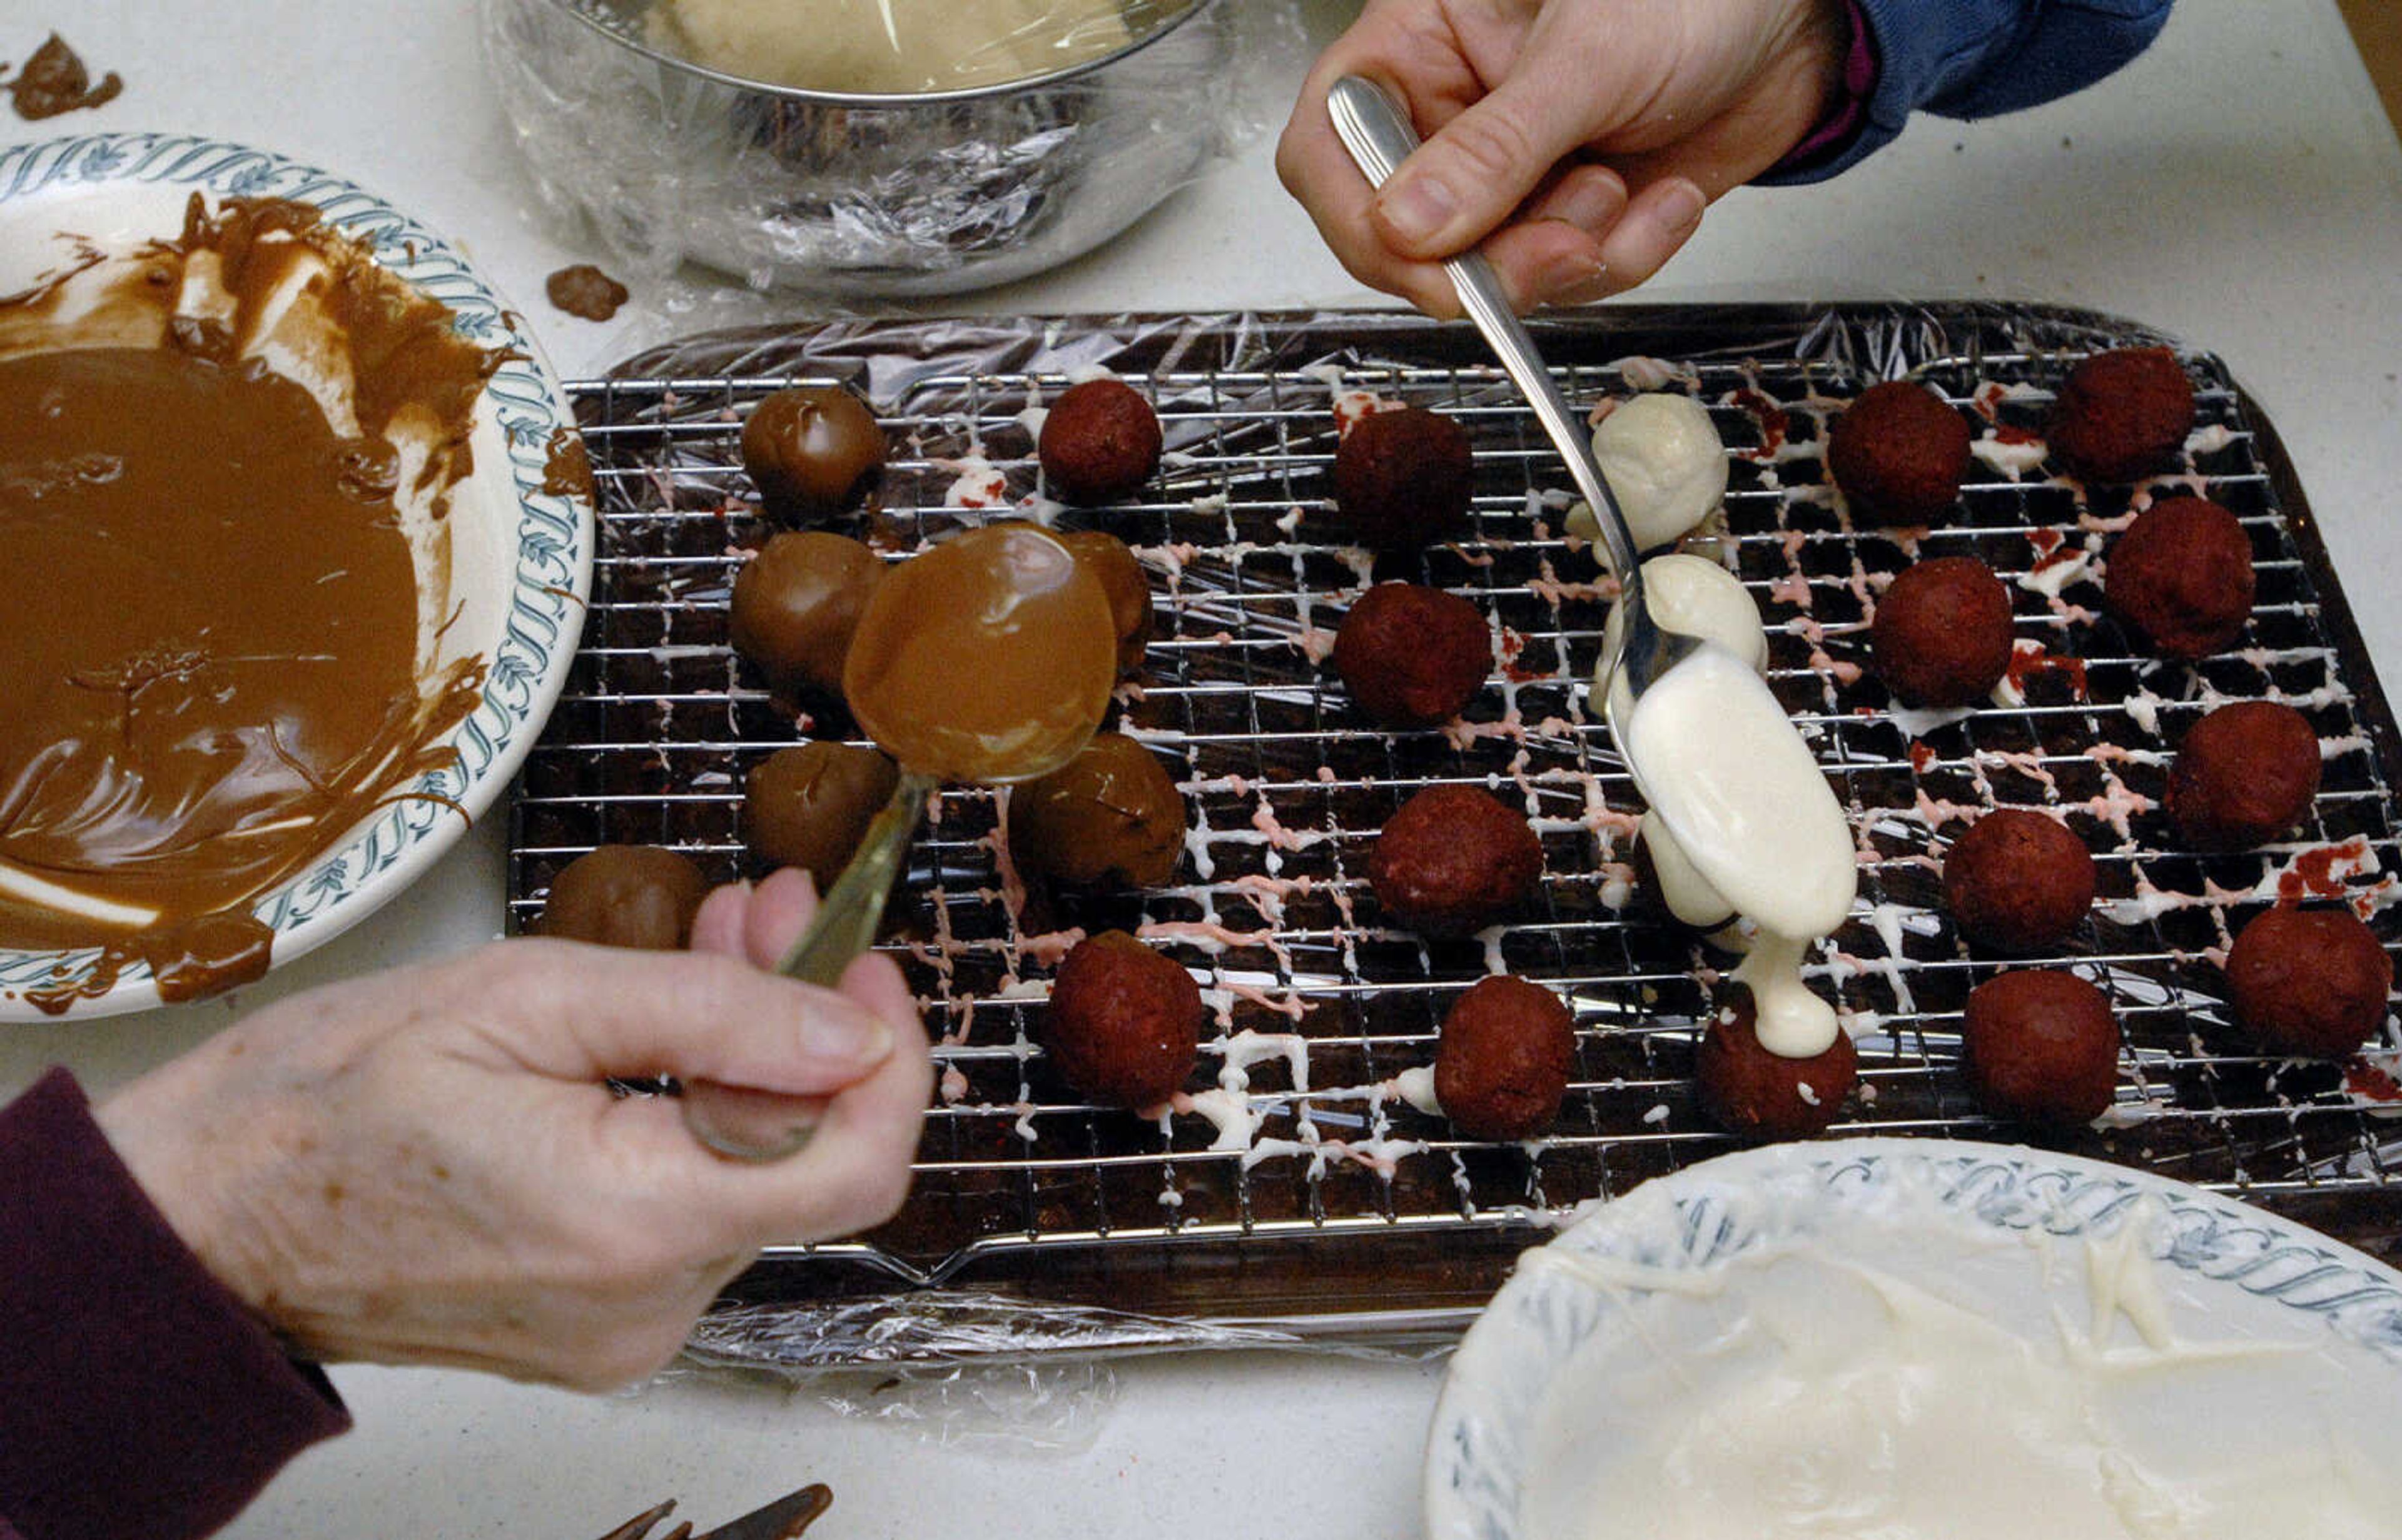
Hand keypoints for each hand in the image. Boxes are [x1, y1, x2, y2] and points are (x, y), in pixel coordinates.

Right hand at [96, 869, 929, 1390]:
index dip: (889, 1056)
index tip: (868, 962)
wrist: (202, 1216)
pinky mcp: (599, 1322)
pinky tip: (660, 1029)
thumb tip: (854, 1028)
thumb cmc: (323, 1101)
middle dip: (803, 1021)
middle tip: (763, 907)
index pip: (853, 1166)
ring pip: (750, 1176)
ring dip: (747, 1054)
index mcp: (632, 1224)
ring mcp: (624, 1327)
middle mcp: (646, 1303)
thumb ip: (713, 1012)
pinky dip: (697, 1110)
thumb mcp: (525, 999)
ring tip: (708, 941)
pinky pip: (691, 1208)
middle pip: (803, 1158)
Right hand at [1278, 0, 1849, 313]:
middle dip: (1492, 260)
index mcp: (1417, 45)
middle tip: (1565, 245)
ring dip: (1571, 256)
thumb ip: (1495, 148)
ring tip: (1624, 190)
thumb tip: (1406, 227)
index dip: (1362, 217)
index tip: (1427, 256)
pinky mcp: (1566, 220)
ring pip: (1491, 273)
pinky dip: (1625, 256)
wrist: (1801, 23)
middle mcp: (1449, 117)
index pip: (1328, 150)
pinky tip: (1666, 200)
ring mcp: (1508, 177)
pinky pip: (1566, 281)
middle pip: (1405, 237)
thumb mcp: (1588, 58)